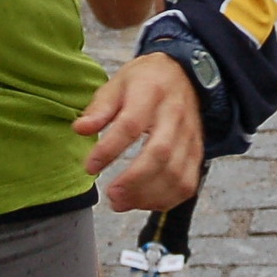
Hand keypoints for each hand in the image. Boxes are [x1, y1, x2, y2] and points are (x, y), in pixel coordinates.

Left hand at [74, 53, 202, 212]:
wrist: (183, 74)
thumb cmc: (145, 80)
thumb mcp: (117, 83)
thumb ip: (99, 108)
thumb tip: (79, 130)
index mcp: (151, 92)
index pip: (131, 124)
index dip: (109, 149)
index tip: (90, 166)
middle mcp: (175, 115)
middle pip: (159, 153)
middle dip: (134, 180)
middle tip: (110, 194)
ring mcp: (190, 136)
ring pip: (176, 174)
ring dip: (148, 195)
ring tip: (120, 202)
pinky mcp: (197, 153)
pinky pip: (187, 184)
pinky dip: (166, 200)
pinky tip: (143, 202)